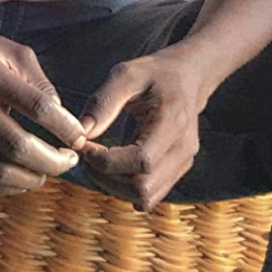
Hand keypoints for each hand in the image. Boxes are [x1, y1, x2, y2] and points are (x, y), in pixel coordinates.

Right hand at [0, 27, 86, 194]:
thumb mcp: (12, 52)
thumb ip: (40, 83)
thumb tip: (62, 118)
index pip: (37, 108)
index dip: (66, 128)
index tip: (80, 137)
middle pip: (18, 147)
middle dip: (54, 161)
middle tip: (70, 159)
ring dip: (33, 178)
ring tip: (49, 169)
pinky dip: (8, 187)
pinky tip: (24, 178)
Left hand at [76, 47, 213, 210]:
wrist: (190, 77)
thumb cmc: (156, 73)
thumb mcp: (126, 74)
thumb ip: (103, 103)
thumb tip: (80, 133)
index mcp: (173, 123)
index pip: (141, 160)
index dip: (106, 160)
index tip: (83, 144)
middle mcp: (182, 150)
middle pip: (143, 188)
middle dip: (106, 178)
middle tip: (87, 156)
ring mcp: (183, 163)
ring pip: (145, 197)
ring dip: (114, 186)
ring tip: (96, 161)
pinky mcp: (177, 170)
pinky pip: (150, 194)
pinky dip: (126, 187)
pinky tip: (112, 166)